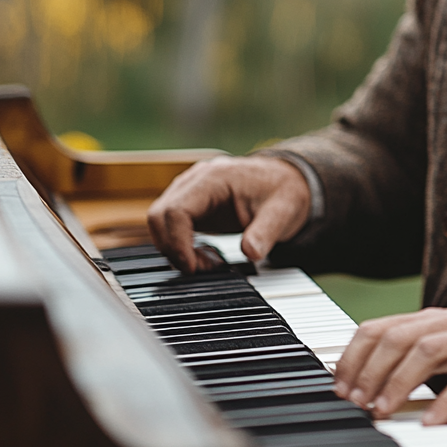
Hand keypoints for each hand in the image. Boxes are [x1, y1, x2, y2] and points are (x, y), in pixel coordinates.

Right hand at [147, 155, 311, 272]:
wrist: (287, 180)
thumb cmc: (283, 191)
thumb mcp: (282, 212)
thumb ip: (266, 233)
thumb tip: (251, 253)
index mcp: (214, 178)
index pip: (176, 210)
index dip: (177, 243)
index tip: (191, 268)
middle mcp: (196, 180)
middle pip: (159, 216)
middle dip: (173, 249)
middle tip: (200, 269)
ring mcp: (191, 191)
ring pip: (161, 222)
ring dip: (176, 249)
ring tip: (208, 264)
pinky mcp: (192, 203)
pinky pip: (172, 226)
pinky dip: (181, 246)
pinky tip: (205, 256)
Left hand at [333, 307, 446, 424]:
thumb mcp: (444, 346)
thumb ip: (410, 357)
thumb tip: (363, 385)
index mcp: (428, 319)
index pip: (378, 328)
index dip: (353, 357)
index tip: (339, 387)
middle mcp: (446, 323)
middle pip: (397, 337)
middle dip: (370, 371)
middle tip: (355, 403)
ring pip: (427, 351)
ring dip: (399, 382)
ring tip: (382, 412)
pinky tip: (433, 422)